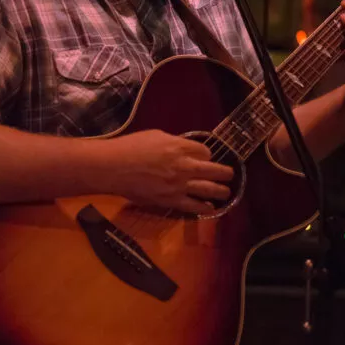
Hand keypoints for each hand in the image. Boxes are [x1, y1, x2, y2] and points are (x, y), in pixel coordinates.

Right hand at [108, 129, 233, 214]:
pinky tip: (211, 208)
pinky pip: (193, 206)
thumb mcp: (156, 135)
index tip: (205, 158)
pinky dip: (205, 207)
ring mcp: (179, 185)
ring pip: (208, 189)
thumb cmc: (132, 146)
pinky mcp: (171, 201)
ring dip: (221, 191)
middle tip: (230, 174)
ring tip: (227, 192)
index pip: (205, 152)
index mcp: (180, 147)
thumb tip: (183, 148)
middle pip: (213, 170)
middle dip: (225, 172)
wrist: (114, 167)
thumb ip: (174, 142)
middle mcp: (184, 166)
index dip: (207, 155)